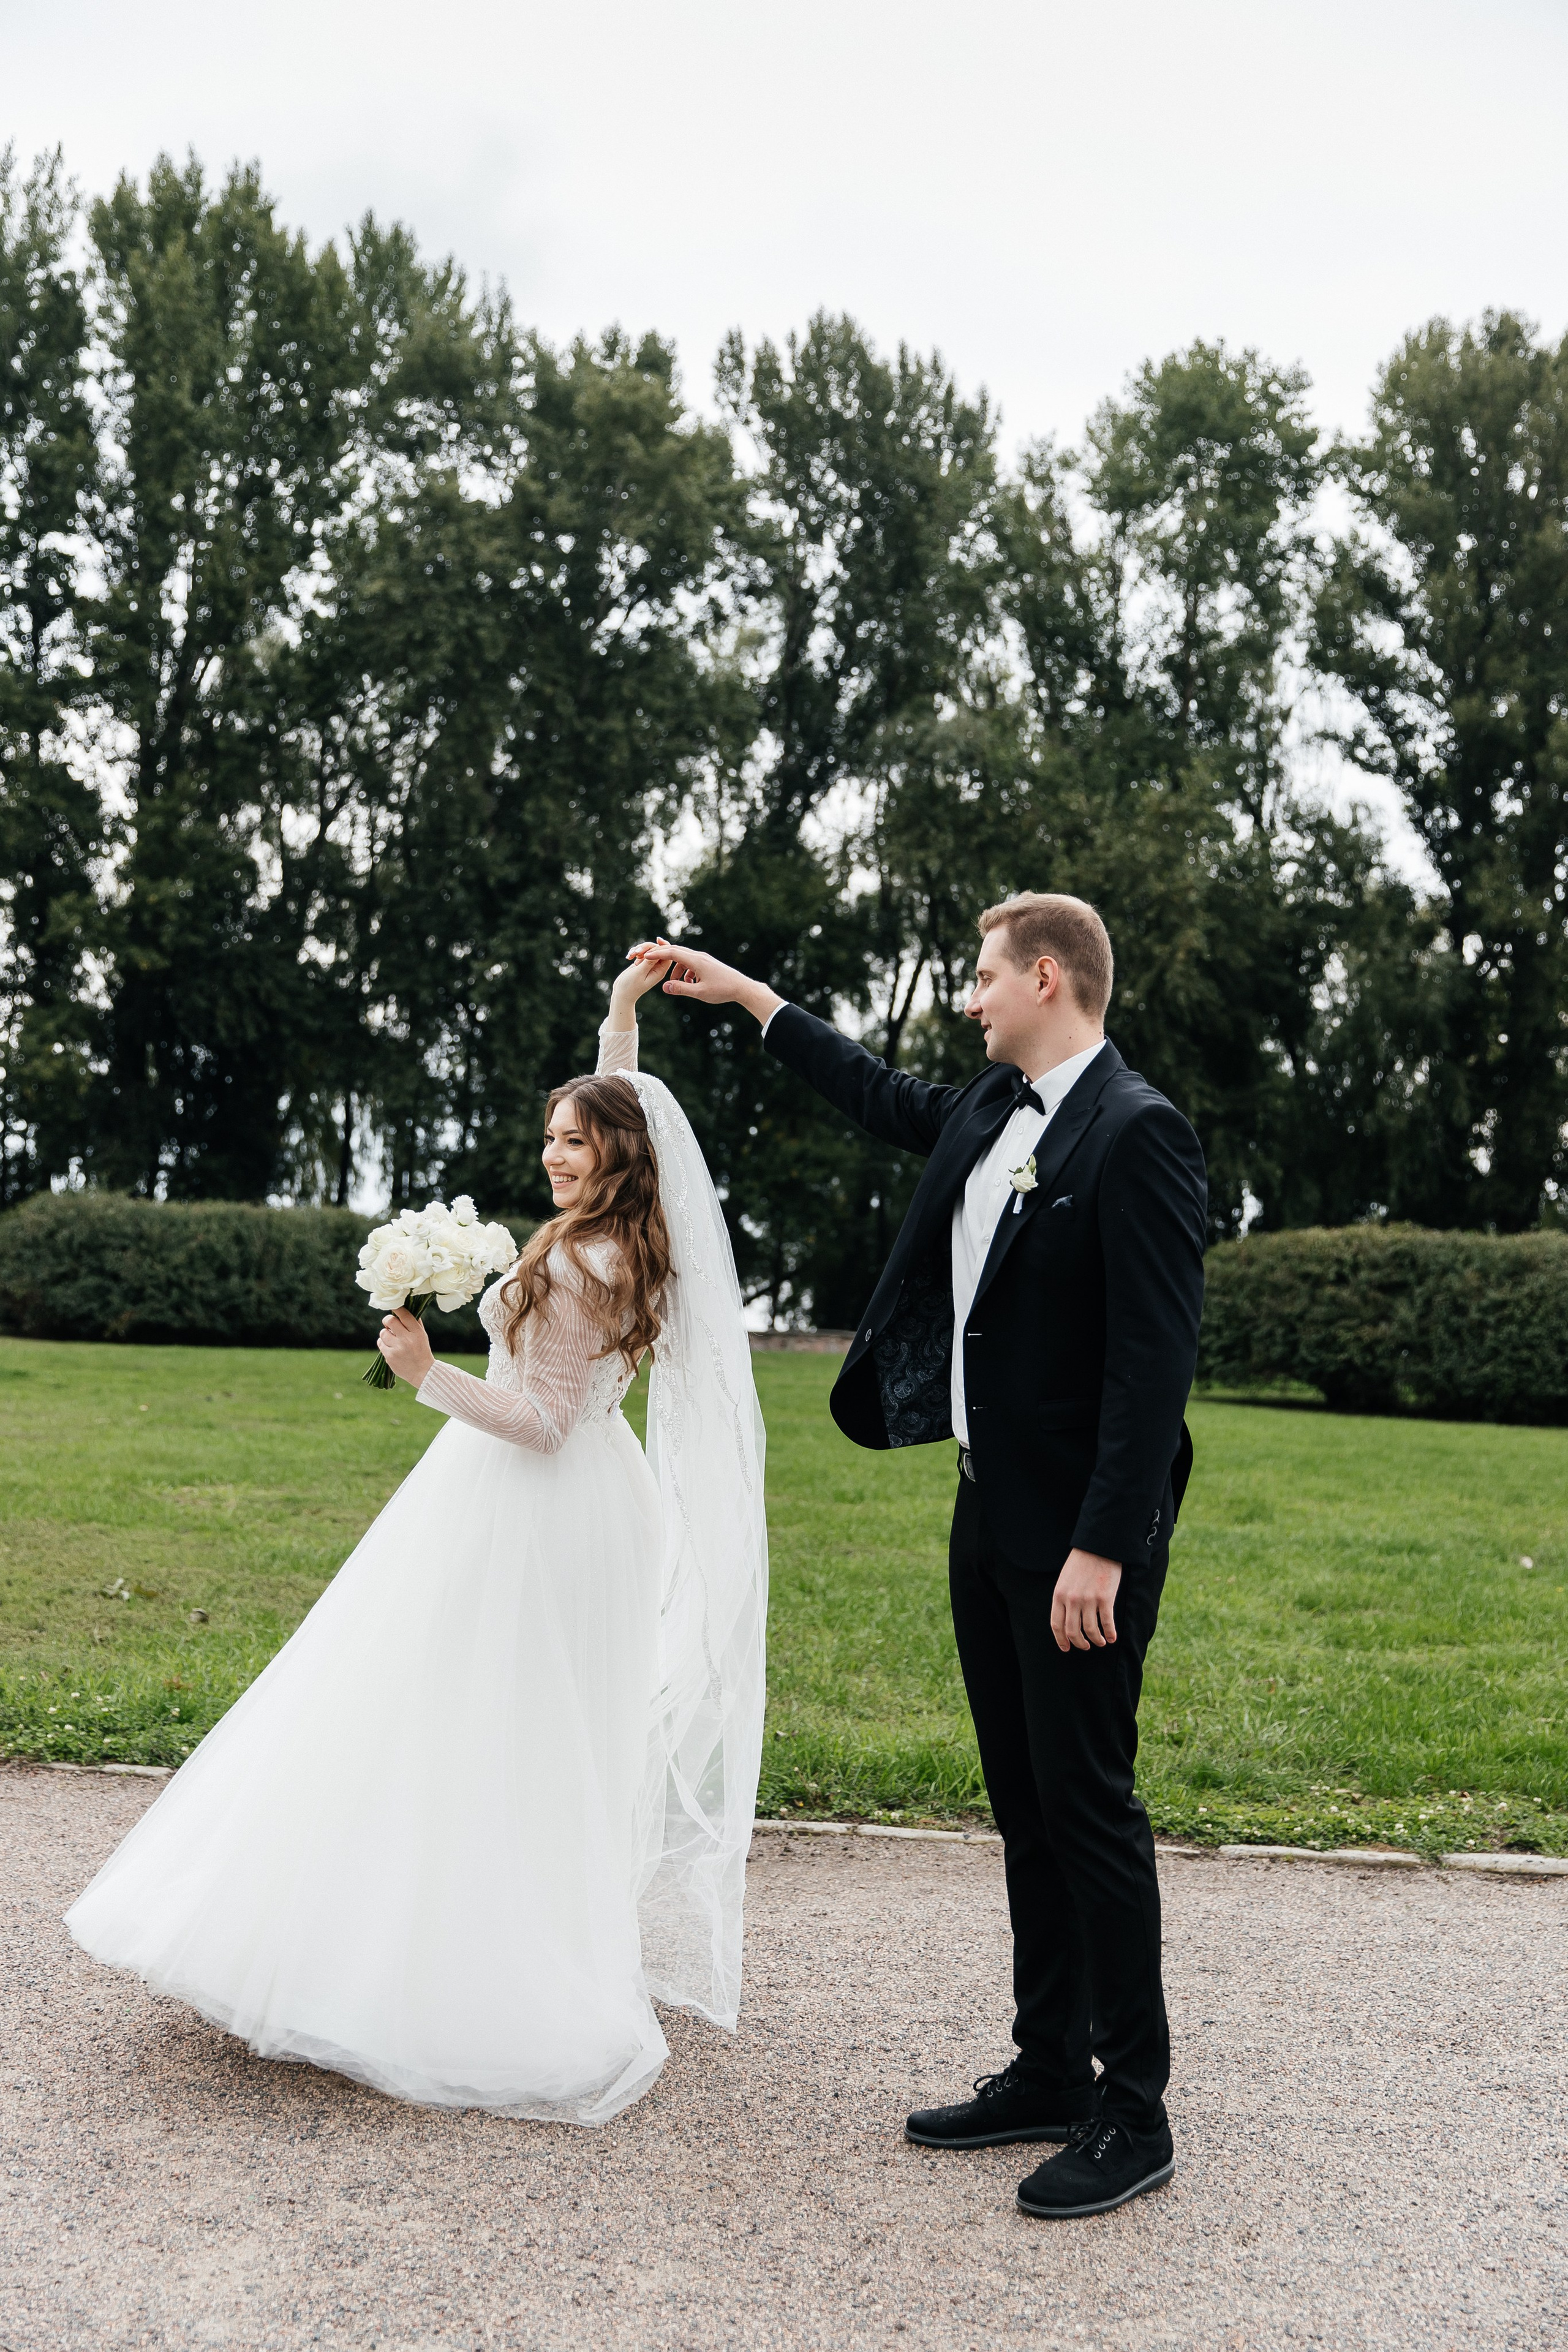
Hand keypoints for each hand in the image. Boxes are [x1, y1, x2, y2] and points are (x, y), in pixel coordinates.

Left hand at [377, 1307, 435, 1387]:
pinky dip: (383, 1343)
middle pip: (390, 1321)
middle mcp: (407, 1339)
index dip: (397, 1308)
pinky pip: (380, 1343)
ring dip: (385, 1333)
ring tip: (392, 1339)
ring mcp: (397, 1349)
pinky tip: (390, 1347)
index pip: (404, 1315)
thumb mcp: (422, 1335)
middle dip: (387, 1320)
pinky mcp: (389, 1356)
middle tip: (389, 1323)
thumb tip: (404, 1309)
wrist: (422, 1372)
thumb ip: (414, 1323)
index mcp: (417, 1333)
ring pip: (383, 1332)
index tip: (393, 1306)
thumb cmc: (422, 1351)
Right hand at [612, 945, 676, 1007]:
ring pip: (649, 949)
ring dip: (639, 949)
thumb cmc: (630, 986)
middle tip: (636, 952)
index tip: (653, 942)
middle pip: (658, 949)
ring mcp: (649, 965)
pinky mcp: (642, 963)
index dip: (662, 946)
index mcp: (660, 971)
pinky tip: (628, 957)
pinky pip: (642, 952)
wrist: (621, 993)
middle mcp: (657, 968)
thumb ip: (649, 962)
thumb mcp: (640, 973)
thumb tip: (658, 951)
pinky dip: (635, 952)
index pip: (667, 955)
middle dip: (647, 947)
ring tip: (630, 955)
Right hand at [632, 938, 783, 1026]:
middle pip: (676, 951)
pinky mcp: (707, 964)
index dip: (657, 954)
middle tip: (649, 960)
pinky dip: (685, 972)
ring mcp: (704, 959)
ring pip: (683, 959)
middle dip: (662, 957)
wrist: (742, 987)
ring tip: (675, 984)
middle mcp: (699, 956)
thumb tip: (664, 987)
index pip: (672, 953)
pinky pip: (691, 964)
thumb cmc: (723, 990)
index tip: (644, 956)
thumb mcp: (700, 993)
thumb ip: (681, 989)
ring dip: (676, 970)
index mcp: (696, 961)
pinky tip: (690, 985)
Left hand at [1050, 1549, 1121, 1651]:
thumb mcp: (1065, 1579)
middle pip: (1073, 1631)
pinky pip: (1107, 1623)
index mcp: (1059, 1595)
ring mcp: (1088, 1600)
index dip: (1061, 1640)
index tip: (1066, 1648)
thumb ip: (1064, 1597)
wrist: (1099, 1547)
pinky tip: (1112, 1637)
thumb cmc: (1082, 1562)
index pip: (1057, 1624)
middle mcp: (1072, 1600)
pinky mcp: (1105, 1598)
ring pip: (1090, 1630)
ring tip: (1100, 1642)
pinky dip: (1109, 1633)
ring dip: (1095, 1640)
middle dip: (1079, 1643)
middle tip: (1085, 1646)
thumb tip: (1067, 1618)